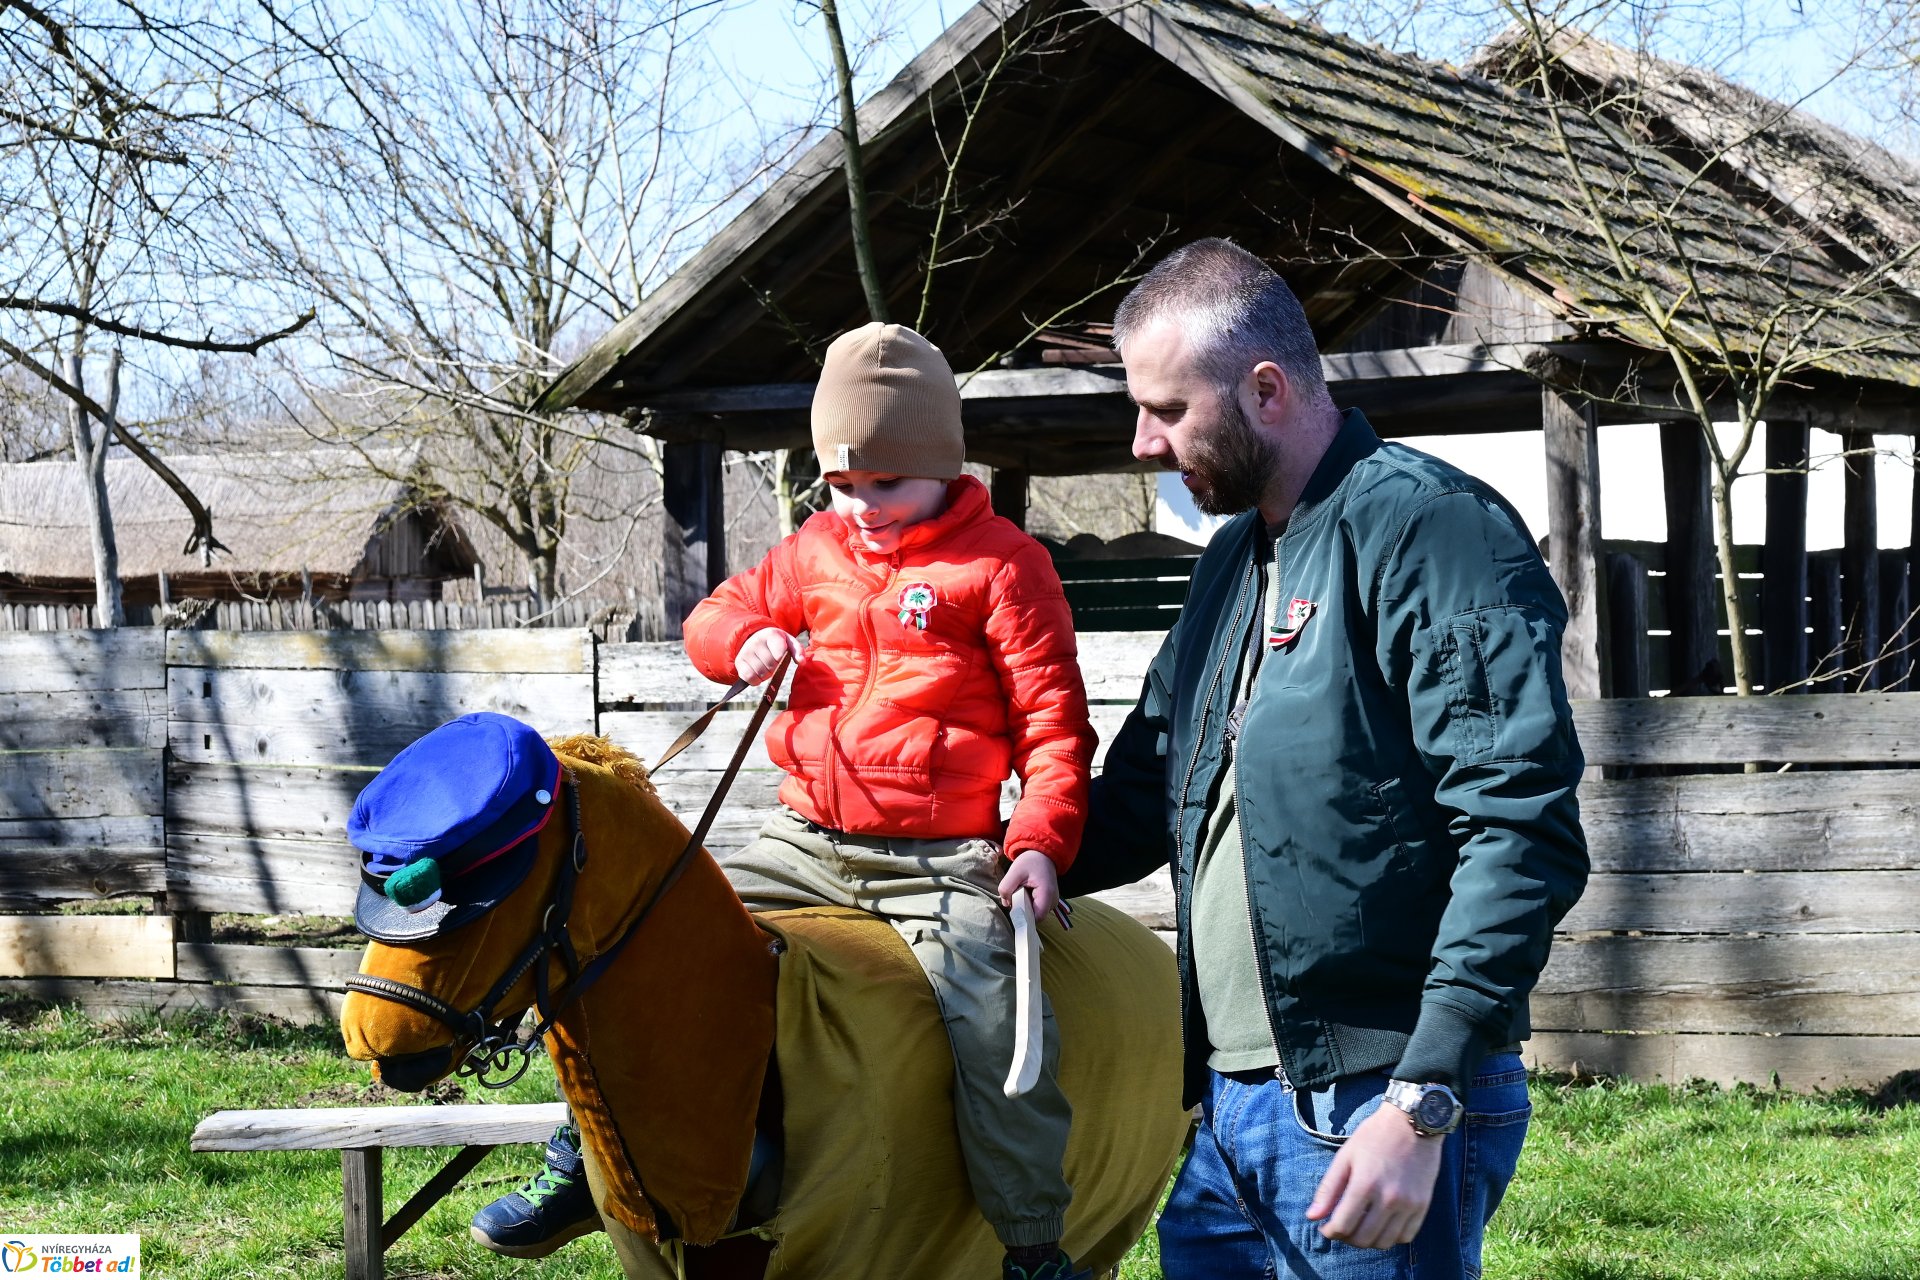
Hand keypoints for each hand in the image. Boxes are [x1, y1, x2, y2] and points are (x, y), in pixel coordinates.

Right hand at [736, 628, 802, 684]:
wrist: (755, 637)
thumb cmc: (777, 643)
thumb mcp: (789, 642)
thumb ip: (798, 651)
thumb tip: (801, 662)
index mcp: (771, 634)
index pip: (779, 655)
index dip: (781, 660)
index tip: (780, 657)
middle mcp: (756, 641)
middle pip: (770, 666)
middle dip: (774, 669)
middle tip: (773, 663)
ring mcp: (746, 651)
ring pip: (760, 673)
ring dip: (766, 675)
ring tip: (766, 667)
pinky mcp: (739, 661)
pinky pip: (749, 678)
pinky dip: (756, 680)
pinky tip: (758, 673)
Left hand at [997, 849, 1060, 919]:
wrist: (1042, 854)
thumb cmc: (1030, 862)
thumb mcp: (1014, 871)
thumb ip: (1006, 888)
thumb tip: (1006, 904)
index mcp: (1046, 894)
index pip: (1037, 917)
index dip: (1024, 917)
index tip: (1014, 910)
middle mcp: (1053, 900)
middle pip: (1036, 916)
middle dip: (1023, 910)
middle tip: (1016, 895)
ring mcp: (1053, 901)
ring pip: (1036, 913)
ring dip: (1026, 906)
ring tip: (1022, 892)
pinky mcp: (1050, 900)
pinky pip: (1038, 908)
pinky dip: (1030, 903)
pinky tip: (1026, 893)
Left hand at [1305, 1102, 1443, 1248]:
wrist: (1412, 1123)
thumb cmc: (1374, 1136)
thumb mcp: (1345, 1156)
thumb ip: (1328, 1188)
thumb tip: (1312, 1216)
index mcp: (1365, 1184)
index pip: (1343, 1226)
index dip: (1330, 1232)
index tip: (1325, 1228)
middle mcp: (1388, 1199)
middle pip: (1363, 1238)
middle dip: (1347, 1238)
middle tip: (1341, 1228)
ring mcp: (1408, 1205)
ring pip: (1385, 1242)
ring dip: (1368, 1241)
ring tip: (1360, 1228)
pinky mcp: (1423, 1206)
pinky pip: (1406, 1237)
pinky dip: (1391, 1238)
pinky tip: (1381, 1225)